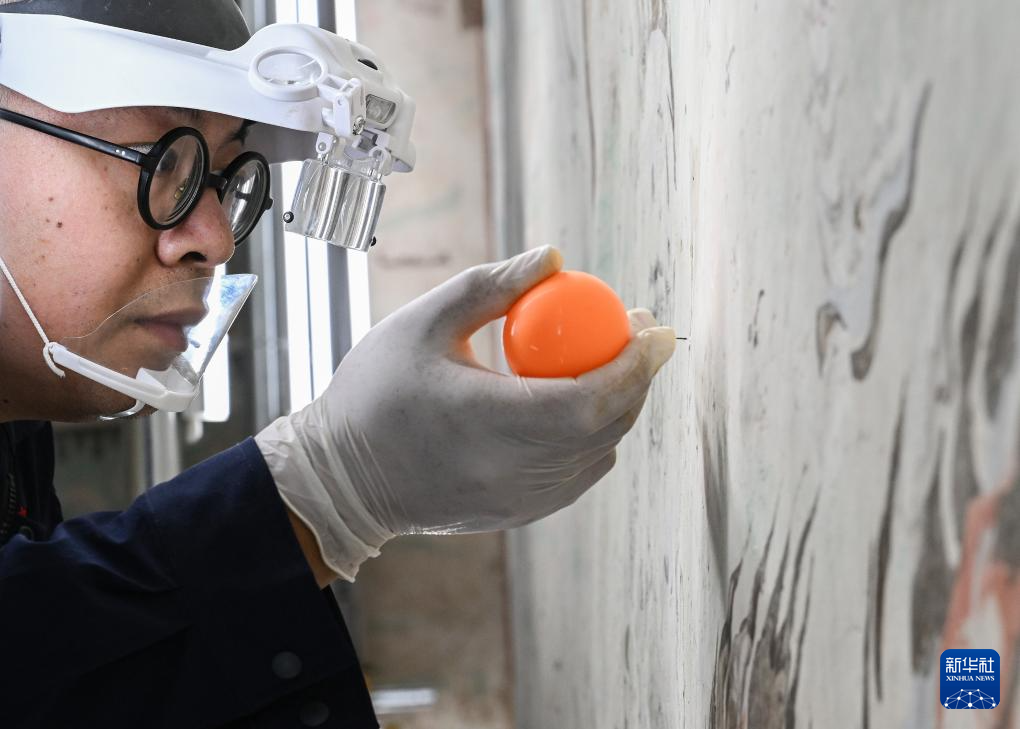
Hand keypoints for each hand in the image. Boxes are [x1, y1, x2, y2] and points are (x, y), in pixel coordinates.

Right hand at [255, 246, 675, 579]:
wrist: (342, 478)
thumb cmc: (374, 391)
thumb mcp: (423, 322)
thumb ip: (492, 286)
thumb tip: (555, 258)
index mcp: (491, 420)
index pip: (590, 397)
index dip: (635, 363)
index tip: (655, 327)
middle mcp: (514, 470)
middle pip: (607, 426)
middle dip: (638, 378)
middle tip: (641, 334)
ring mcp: (519, 501)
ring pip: (599, 453)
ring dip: (618, 408)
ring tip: (613, 363)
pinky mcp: (517, 514)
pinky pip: (577, 475)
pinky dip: (593, 440)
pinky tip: (580, 408)